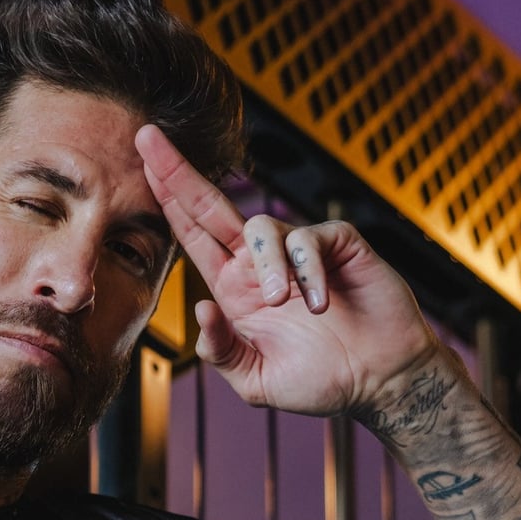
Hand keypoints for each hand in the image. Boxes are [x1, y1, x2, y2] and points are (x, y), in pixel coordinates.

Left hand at [135, 124, 442, 416]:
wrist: (381, 381)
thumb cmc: (321, 380)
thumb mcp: (256, 380)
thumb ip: (222, 352)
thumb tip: (201, 308)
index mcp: (233, 288)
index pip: (191, 234)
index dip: (167, 201)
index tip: (140, 164)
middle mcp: (260, 262)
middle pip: (210, 205)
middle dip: (178, 172)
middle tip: (147, 138)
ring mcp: (297, 249)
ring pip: (261, 227)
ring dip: (267, 264)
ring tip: (283, 302)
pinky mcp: (337, 244)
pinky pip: (310, 240)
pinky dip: (311, 272)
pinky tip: (321, 304)